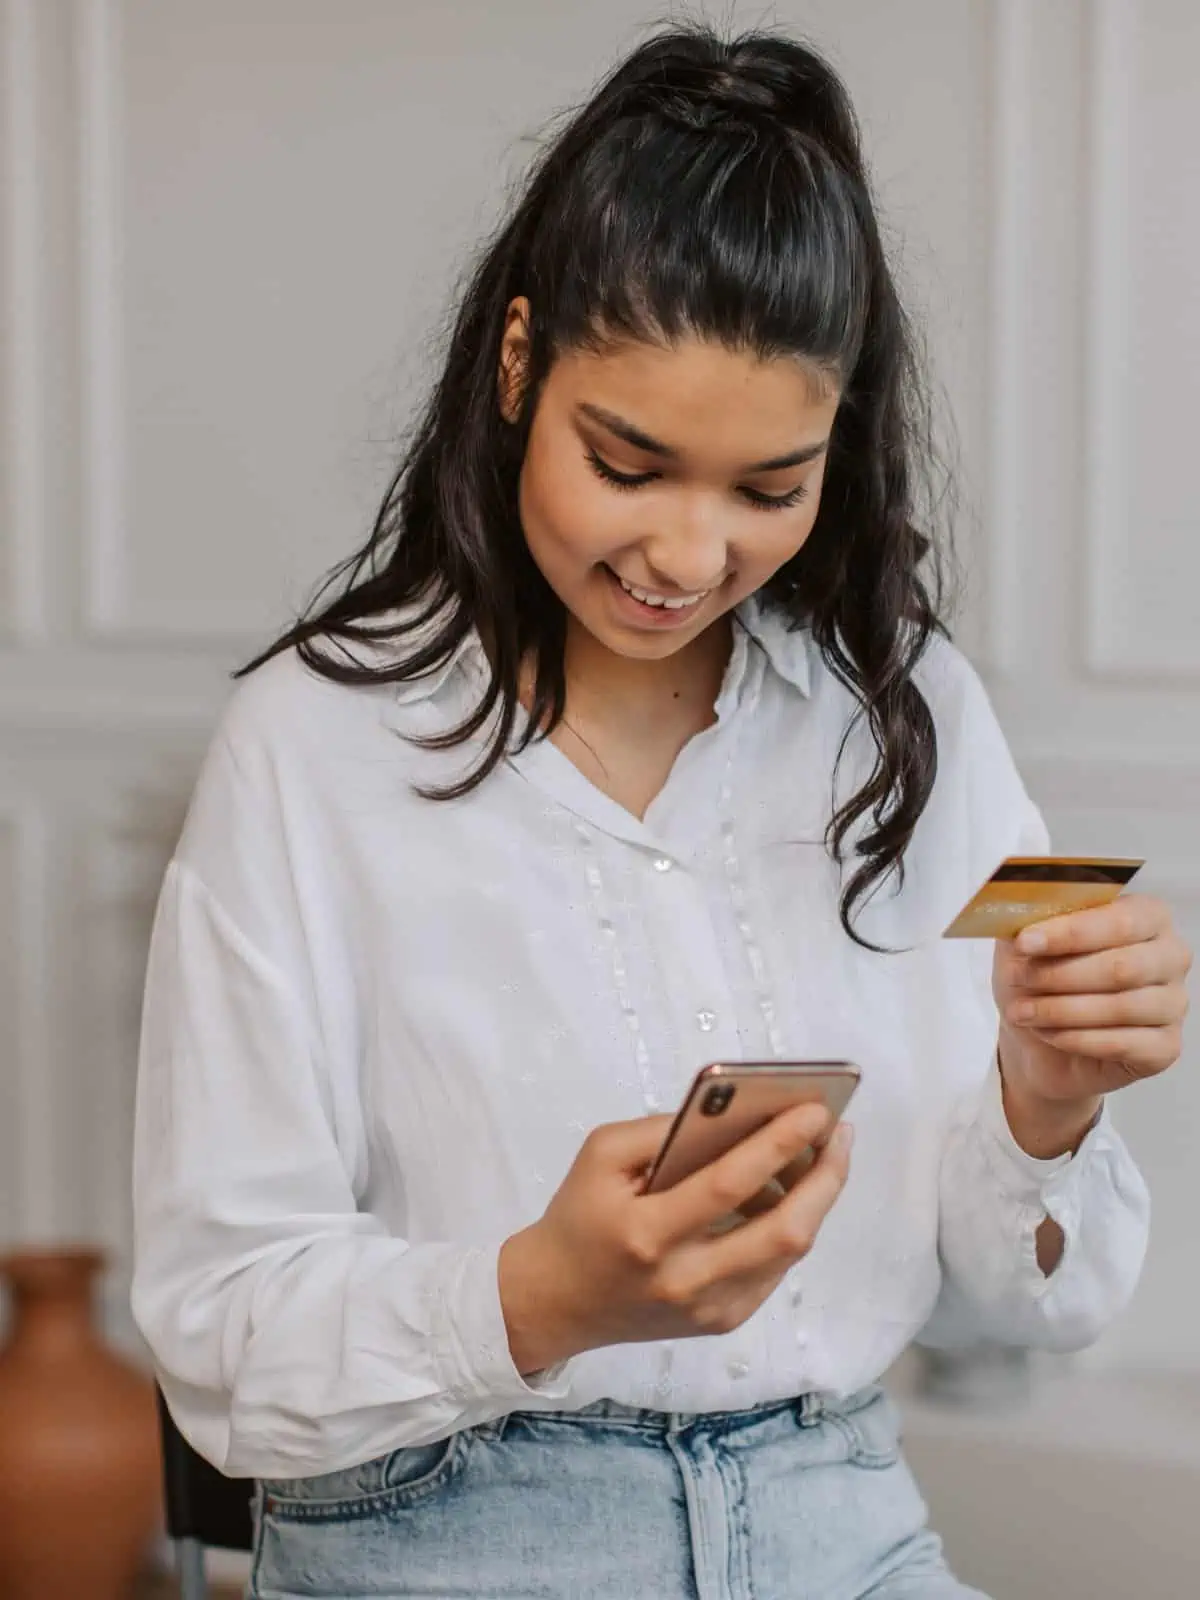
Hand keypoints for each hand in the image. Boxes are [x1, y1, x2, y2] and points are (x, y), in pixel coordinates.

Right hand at [498, 1104, 852, 1374]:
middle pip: (783, 1231)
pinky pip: (776, 1267)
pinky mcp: (724, 1322)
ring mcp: (710, 1308)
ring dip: (815, 1198)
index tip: (816, 1109)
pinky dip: (791, 1224)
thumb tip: (734, 1111)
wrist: (557, 1301)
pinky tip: (790, 1192)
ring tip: (821, 1154)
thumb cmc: (580, 1215)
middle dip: (824, 1178)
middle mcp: (685, 1279)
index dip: (778, 1144)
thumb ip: (661, 1130)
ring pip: (789, 1252)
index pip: (729, 1185)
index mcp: (648, 1233)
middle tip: (839, 1132)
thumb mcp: (601, 1155)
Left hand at [994, 894, 1190, 1157]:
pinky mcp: (1166, 1047)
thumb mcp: (1026, 940)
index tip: (1025, 942)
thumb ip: (1031, 917)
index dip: (1070, 933)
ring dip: (1061, 1010)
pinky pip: (1124, 1044)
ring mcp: (1173, 1003)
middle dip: (1060, 975)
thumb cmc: (1041, 977)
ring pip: (1121, 1008)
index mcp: (1147, 915)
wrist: (1039, 1038)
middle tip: (1018, 979)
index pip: (1119, 920)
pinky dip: (1077, 1039)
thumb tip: (1023, 905)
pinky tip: (1048, 1034)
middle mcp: (1170, 956)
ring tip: (1022, 1011)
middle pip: (1122, 967)